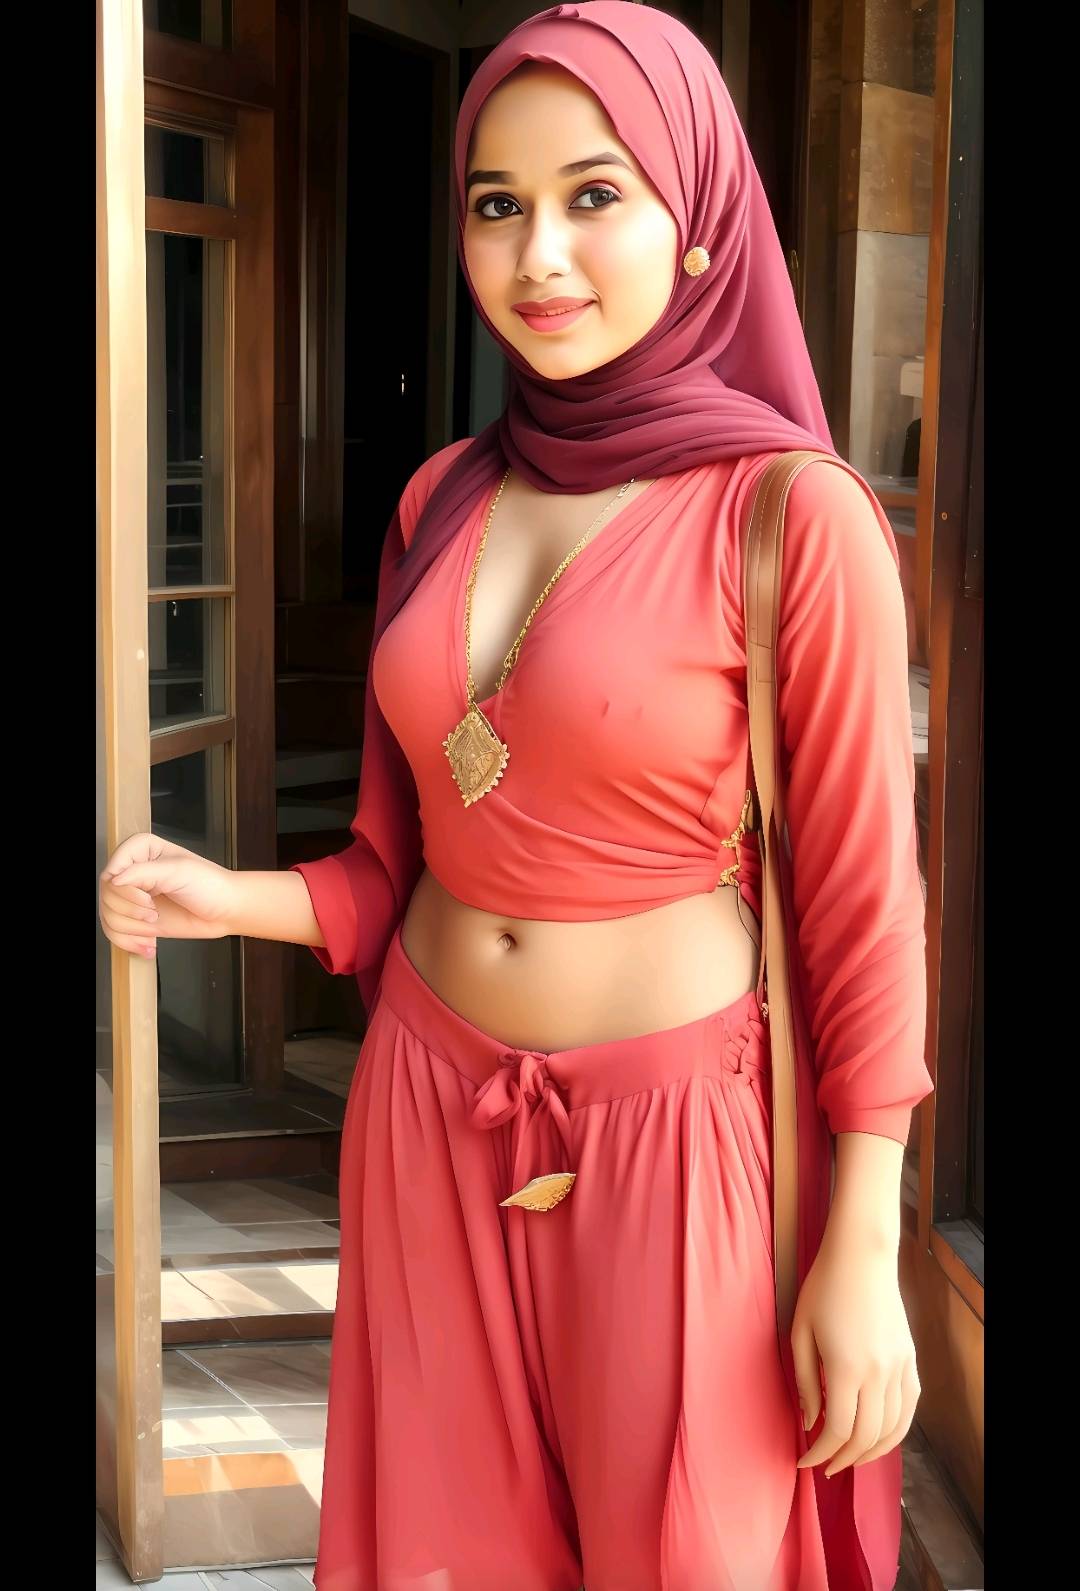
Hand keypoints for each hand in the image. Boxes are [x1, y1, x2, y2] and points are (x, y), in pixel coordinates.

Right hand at [99, 832, 236, 956]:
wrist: (225, 910)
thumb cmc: (210, 884)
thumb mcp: (179, 871)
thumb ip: (144, 872)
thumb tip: (114, 879)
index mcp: (140, 850)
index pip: (111, 870)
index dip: (124, 891)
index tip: (148, 899)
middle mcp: (132, 872)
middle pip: (106, 896)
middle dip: (132, 912)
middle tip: (154, 913)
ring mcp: (133, 897)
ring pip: (108, 917)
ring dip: (133, 929)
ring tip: (155, 926)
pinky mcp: (136, 918)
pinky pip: (115, 933)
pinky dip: (130, 943)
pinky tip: (149, 945)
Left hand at [791, 1224, 920, 1478]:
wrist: (862, 1256)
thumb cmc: (822, 1289)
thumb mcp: (800, 1332)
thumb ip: (805, 1381)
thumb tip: (810, 1422)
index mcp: (846, 1368)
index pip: (837, 1430)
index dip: (819, 1453)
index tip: (803, 1462)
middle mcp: (879, 1373)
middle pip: (866, 1437)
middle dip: (843, 1459)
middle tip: (824, 1466)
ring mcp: (900, 1367)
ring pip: (893, 1429)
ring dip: (871, 1452)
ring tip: (849, 1458)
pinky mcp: (910, 1359)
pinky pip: (910, 1408)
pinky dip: (896, 1431)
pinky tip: (879, 1437)